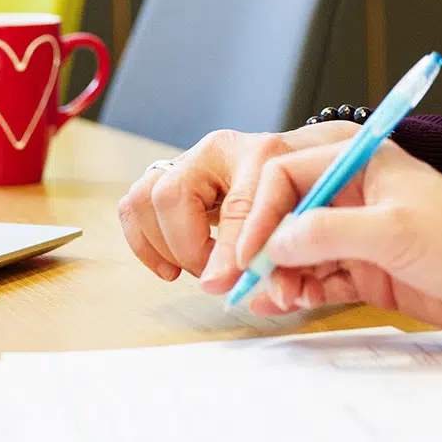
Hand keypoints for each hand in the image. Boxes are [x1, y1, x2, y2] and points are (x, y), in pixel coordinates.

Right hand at [115, 122, 356, 283]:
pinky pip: (133, 206)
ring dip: (160, 244)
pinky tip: (170, 267)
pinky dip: (144, 242)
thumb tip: (240, 290)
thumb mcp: (307, 217)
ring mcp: (188, 163)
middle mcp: (215, 151)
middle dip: (187, 247)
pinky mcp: (172, 181)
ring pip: (142, 197)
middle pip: (169, 195)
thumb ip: (280, 250)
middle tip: (213, 275)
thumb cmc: (308, 189)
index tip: (223, 284)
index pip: (233, 206)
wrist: (305, 160)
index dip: (226, 251)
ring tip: (191, 269)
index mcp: (259, 153)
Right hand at [218, 139, 441, 338]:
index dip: (258, 213)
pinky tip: (282, 303)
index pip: (284, 174)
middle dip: (258, 247)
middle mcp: (351, 192)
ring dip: (276, 273)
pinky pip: (315, 277)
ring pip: (294, 250)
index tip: (245, 252)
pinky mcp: (365, 269)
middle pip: (282, 213)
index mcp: (358, 160)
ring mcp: (356, 232)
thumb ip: (328, 232)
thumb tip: (273, 242)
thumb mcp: (394, 232)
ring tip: (271, 297)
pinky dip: (296, 291)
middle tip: (239, 281)